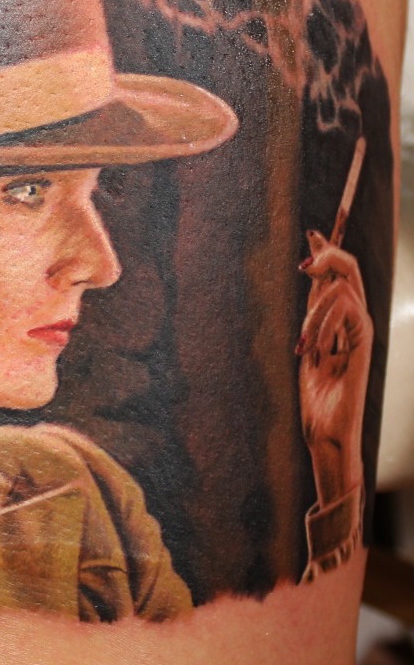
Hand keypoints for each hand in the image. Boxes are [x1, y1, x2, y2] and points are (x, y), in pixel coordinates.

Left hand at [297, 230, 370, 506]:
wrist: (326, 432)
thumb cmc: (317, 396)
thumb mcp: (309, 347)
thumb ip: (312, 316)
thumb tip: (310, 283)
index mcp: (339, 321)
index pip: (338, 276)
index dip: (327, 251)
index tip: (312, 232)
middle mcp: (353, 322)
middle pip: (350, 272)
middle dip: (328, 257)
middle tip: (304, 263)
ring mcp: (360, 334)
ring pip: (343, 291)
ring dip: (314, 313)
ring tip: (302, 348)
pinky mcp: (363, 348)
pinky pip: (348, 315)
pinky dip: (322, 325)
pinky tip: (308, 350)